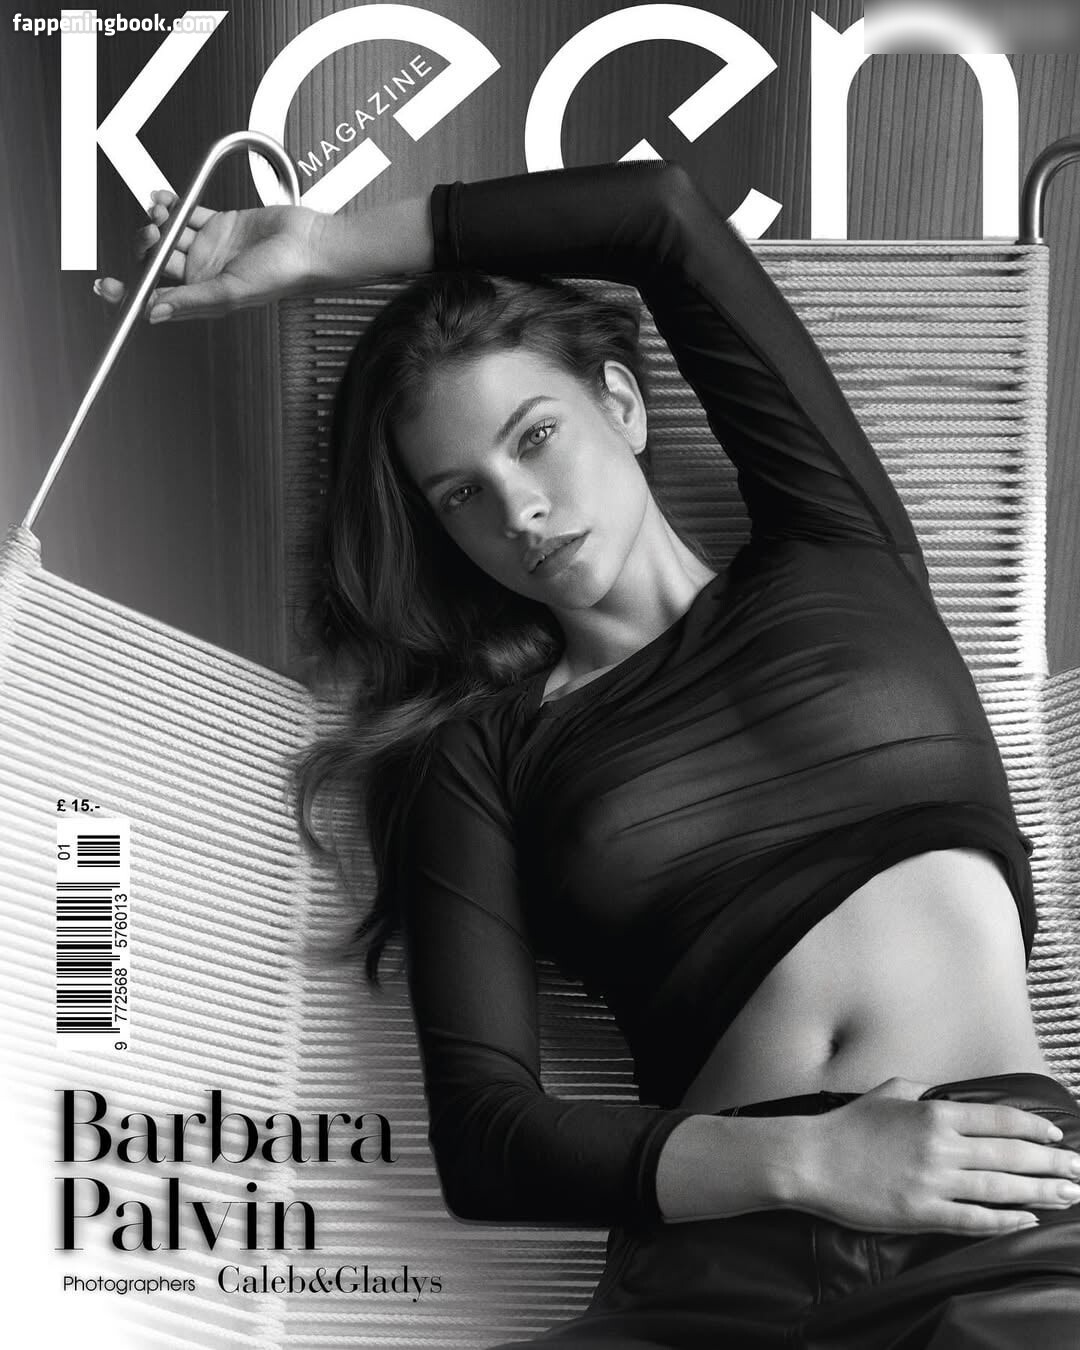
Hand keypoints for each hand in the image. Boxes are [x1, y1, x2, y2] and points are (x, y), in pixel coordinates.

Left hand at [93, 189, 325, 321]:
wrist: (310, 244)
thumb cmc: (284, 275)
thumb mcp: (231, 292)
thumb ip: (189, 300)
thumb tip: (153, 312)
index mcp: (204, 296)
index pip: (156, 298)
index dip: (128, 293)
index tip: (107, 286)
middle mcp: (204, 274)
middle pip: (157, 262)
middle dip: (147, 246)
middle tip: (153, 235)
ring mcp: (210, 248)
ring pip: (169, 235)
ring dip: (158, 222)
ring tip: (162, 213)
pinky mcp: (219, 225)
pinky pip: (187, 214)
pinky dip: (172, 205)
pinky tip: (165, 200)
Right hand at [796, 1075, 1079, 1235]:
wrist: (813, 1159)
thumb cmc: (848, 1126)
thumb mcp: (887, 1093)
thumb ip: (922, 1093)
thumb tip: (945, 1096)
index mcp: (934, 1113)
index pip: (1000, 1119)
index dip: (1034, 1127)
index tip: (1056, 1134)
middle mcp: (941, 1146)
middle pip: (1011, 1154)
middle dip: (1052, 1162)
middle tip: (1079, 1170)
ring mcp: (934, 1181)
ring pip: (1001, 1187)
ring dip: (1041, 1191)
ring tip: (1068, 1195)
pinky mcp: (923, 1212)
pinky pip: (975, 1219)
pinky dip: (1006, 1219)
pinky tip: (1028, 1218)